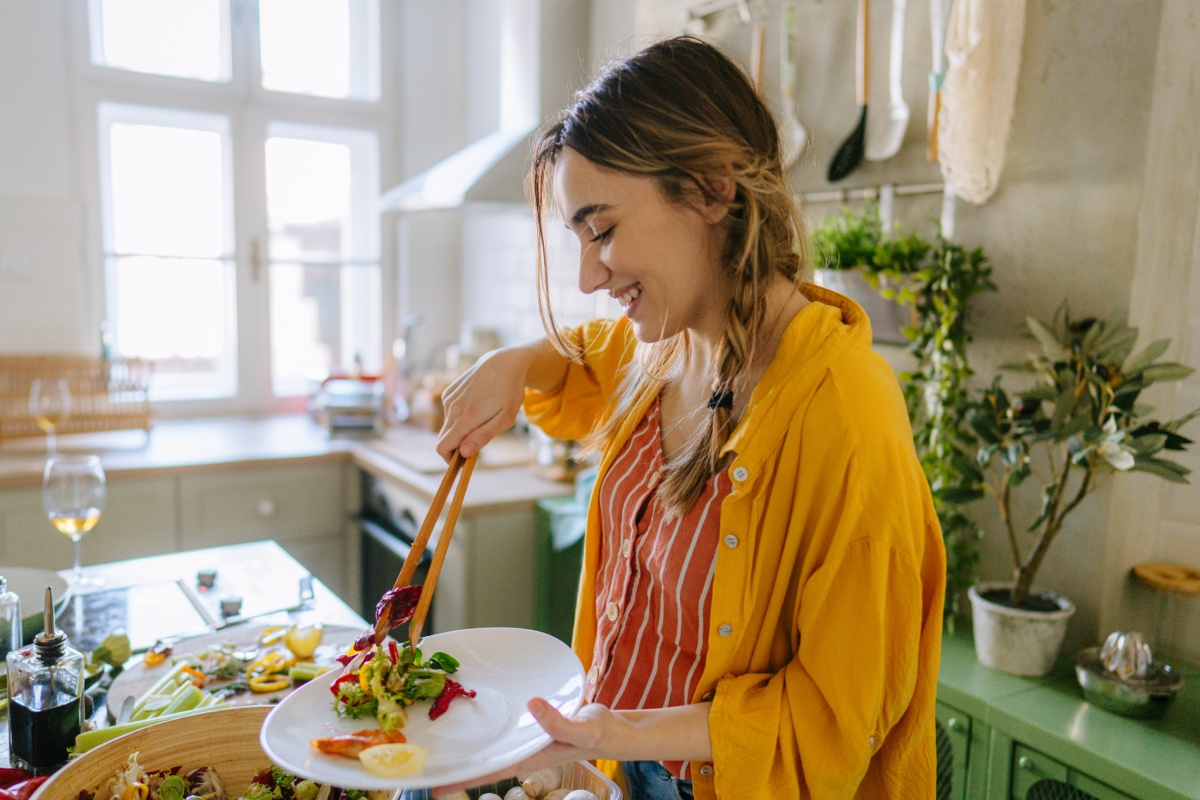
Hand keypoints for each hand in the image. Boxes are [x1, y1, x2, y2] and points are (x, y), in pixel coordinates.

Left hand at [433, 699, 617, 793]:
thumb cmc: (599, 734)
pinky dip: (488, 724)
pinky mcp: (531, 722)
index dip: (463, 776)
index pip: (490, 769)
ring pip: (492, 743)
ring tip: (439, 741)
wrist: (614, 729)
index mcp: (530, 755)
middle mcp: (523, 748)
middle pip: (484, 759)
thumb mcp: (582, 729)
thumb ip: (557, 720)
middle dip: (457, 762)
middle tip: (423, 762)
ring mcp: (526, 737)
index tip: (434, 783)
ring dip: (469, 744)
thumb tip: (532, 704)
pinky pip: (503, 726)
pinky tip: (476, 718)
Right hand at [436, 348, 531, 460]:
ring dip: (459, 430)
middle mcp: (452, 408)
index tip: (464, 462)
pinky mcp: (449, 391)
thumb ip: (483, 436)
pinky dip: (459, 417)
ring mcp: (449, 398)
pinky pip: (449, 413)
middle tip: (478, 443)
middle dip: (456, 447)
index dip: (450, 460)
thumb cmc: (510, 392)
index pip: (442, 447)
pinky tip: (476, 406)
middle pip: (443, 439)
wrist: (504, 363)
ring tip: (482, 419)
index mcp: (466, 418)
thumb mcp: (505, 419)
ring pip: (447, 426)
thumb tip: (464, 452)